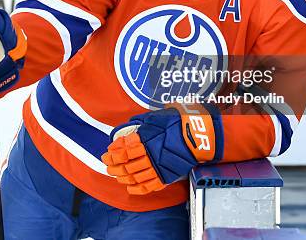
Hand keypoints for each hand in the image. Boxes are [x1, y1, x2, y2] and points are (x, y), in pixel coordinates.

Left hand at [102, 105, 221, 194]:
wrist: (199, 137)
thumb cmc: (178, 123)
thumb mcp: (157, 117)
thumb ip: (142, 122)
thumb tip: (131, 125)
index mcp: (145, 138)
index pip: (123, 148)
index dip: (113, 151)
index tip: (108, 151)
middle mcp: (148, 154)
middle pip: (125, 163)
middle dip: (113, 165)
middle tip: (107, 164)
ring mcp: (157, 167)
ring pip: (134, 176)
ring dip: (122, 176)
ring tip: (116, 175)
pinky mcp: (165, 176)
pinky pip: (148, 186)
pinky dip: (137, 188)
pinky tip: (130, 187)